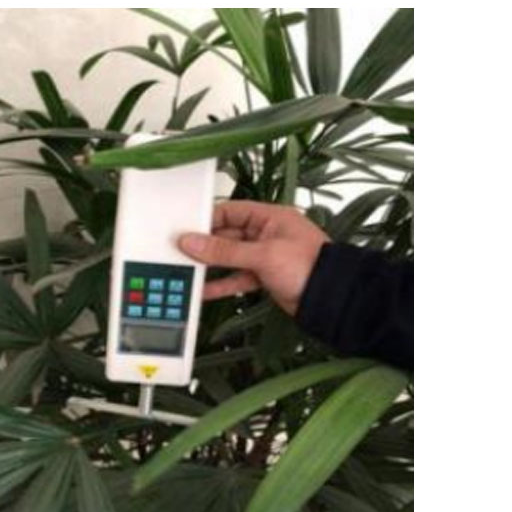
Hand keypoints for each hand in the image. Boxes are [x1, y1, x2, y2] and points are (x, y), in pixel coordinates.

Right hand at [178, 200, 329, 315]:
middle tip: (180, 253)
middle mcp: (266, 233)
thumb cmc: (309, 267)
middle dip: (204, 246)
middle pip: (226, 235)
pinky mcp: (264, 277)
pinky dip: (222, 284)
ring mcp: (264, 256)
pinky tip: (205, 291)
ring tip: (188, 272)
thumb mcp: (263, 254)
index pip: (229, 211)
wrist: (331, 299)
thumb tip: (193, 242)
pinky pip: (237, 277)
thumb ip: (225, 250)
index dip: (206, 220)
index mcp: (269, 216)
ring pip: (230, 258)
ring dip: (210, 267)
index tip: (185, 231)